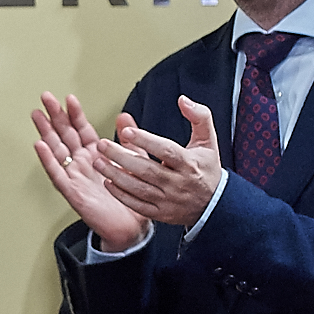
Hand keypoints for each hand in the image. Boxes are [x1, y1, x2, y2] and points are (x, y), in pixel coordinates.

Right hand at [32, 92, 148, 252]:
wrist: (132, 227)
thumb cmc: (131, 198)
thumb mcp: (135, 162)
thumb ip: (128, 140)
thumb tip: (124, 115)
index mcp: (96, 155)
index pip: (82, 129)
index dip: (75, 114)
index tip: (69, 99)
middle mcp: (82, 164)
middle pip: (64, 135)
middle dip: (55, 116)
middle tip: (46, 98)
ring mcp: (75, 176)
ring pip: (56, 150)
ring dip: (46, 132)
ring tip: (37, 115)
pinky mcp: (72, 191)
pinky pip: (57, 174)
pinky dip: (48, 160)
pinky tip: (40, 146)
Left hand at [95, 96, 222, 228]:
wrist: (215, 205)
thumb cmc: (206, 169)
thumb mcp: (208, 141)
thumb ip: (199, 117)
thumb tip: (183, 100)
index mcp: (190, 164)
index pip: (166, 150)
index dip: (146, 141)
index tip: (127, 131)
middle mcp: (179, 183)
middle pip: (147, 170)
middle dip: (122, 157)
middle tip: (101, 145)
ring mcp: (169, 200)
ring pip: (139, 188)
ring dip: (116, 175)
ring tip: (98, 162)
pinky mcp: (161, 213)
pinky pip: (138, 205)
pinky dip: (121, 195)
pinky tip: (108, 182)